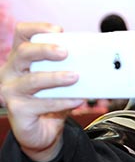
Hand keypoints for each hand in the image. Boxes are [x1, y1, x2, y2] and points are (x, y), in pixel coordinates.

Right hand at [0, 22, 83, 160]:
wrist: (42, 132)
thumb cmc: (51, 101)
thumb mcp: (60, 81)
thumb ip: (70, 68)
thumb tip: (97, 60)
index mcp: (20, 59)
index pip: (21, 34)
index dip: (37, 28)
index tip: (58, 29)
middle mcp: (10, 72)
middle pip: (24, 53)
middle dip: (46, 50)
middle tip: (66, 52)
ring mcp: (11, 91)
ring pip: (32, 80)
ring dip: (56, 77)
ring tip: (76, 76)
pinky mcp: (17, 110)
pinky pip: (41, 104)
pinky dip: (62, 101)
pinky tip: (77, 100)